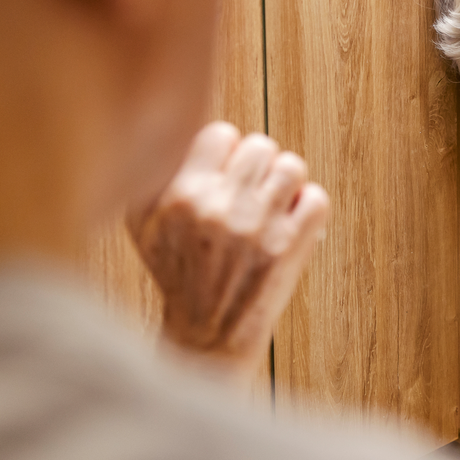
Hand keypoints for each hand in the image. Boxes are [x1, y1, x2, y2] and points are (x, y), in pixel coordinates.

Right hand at [128, 122, 329, 377]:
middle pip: (260, 146)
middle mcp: (220, 208)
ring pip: (292, 167)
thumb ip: (155, 173)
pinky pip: (317, 199)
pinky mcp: (291, 248)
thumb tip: (181, 126)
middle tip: (251, 192)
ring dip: (285, 185)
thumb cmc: (175, 273)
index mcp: (181, 197)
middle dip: (258, 167)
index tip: (225, 174)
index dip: (226, 152)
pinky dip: (308, 209)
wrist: (206, 333)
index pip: (221, 134)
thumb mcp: (142, 224)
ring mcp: (259, 227)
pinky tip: (291, 224)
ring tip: (272, 206)